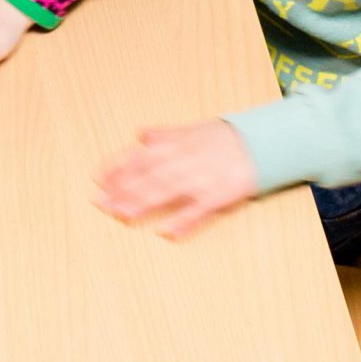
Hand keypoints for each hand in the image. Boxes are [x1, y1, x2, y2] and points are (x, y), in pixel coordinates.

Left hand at [96, 121, 259, 238]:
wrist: (263, 142)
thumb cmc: (224, 138)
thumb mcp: (192, 130)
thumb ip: (164, 134)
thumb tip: (140, 134)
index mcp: (175, 144)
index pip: (139, 157)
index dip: (117, 169)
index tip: (97, 181)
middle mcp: (184, 160)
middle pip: (148, 176)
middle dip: (122, 190)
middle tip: (101, 204)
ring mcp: (201, 179)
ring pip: (167, 192)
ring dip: (143, 203)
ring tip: (122, 214)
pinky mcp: (219, 195)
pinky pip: (198, 210)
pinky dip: (183, 221)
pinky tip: (166, 231)